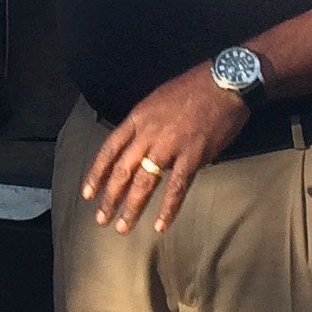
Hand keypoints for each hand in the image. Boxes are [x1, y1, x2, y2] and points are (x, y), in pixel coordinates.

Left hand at [83, 65, 251, 231]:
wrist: (224, 83)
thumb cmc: (192, 89)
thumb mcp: (156, 101)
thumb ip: (145, 126)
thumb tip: (142, 150)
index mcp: (137, 119)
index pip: (109, 150)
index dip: (97, 173)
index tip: (87, 193)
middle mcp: (148, 135)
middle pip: (122, 171)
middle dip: (109, 198)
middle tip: (101, 219)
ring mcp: (169, 147)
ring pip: (144, 183)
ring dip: (132, 208)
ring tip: (123, 227)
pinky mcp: (192, 158)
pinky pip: (176, 188)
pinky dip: (168, 209)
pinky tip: (160, 225)